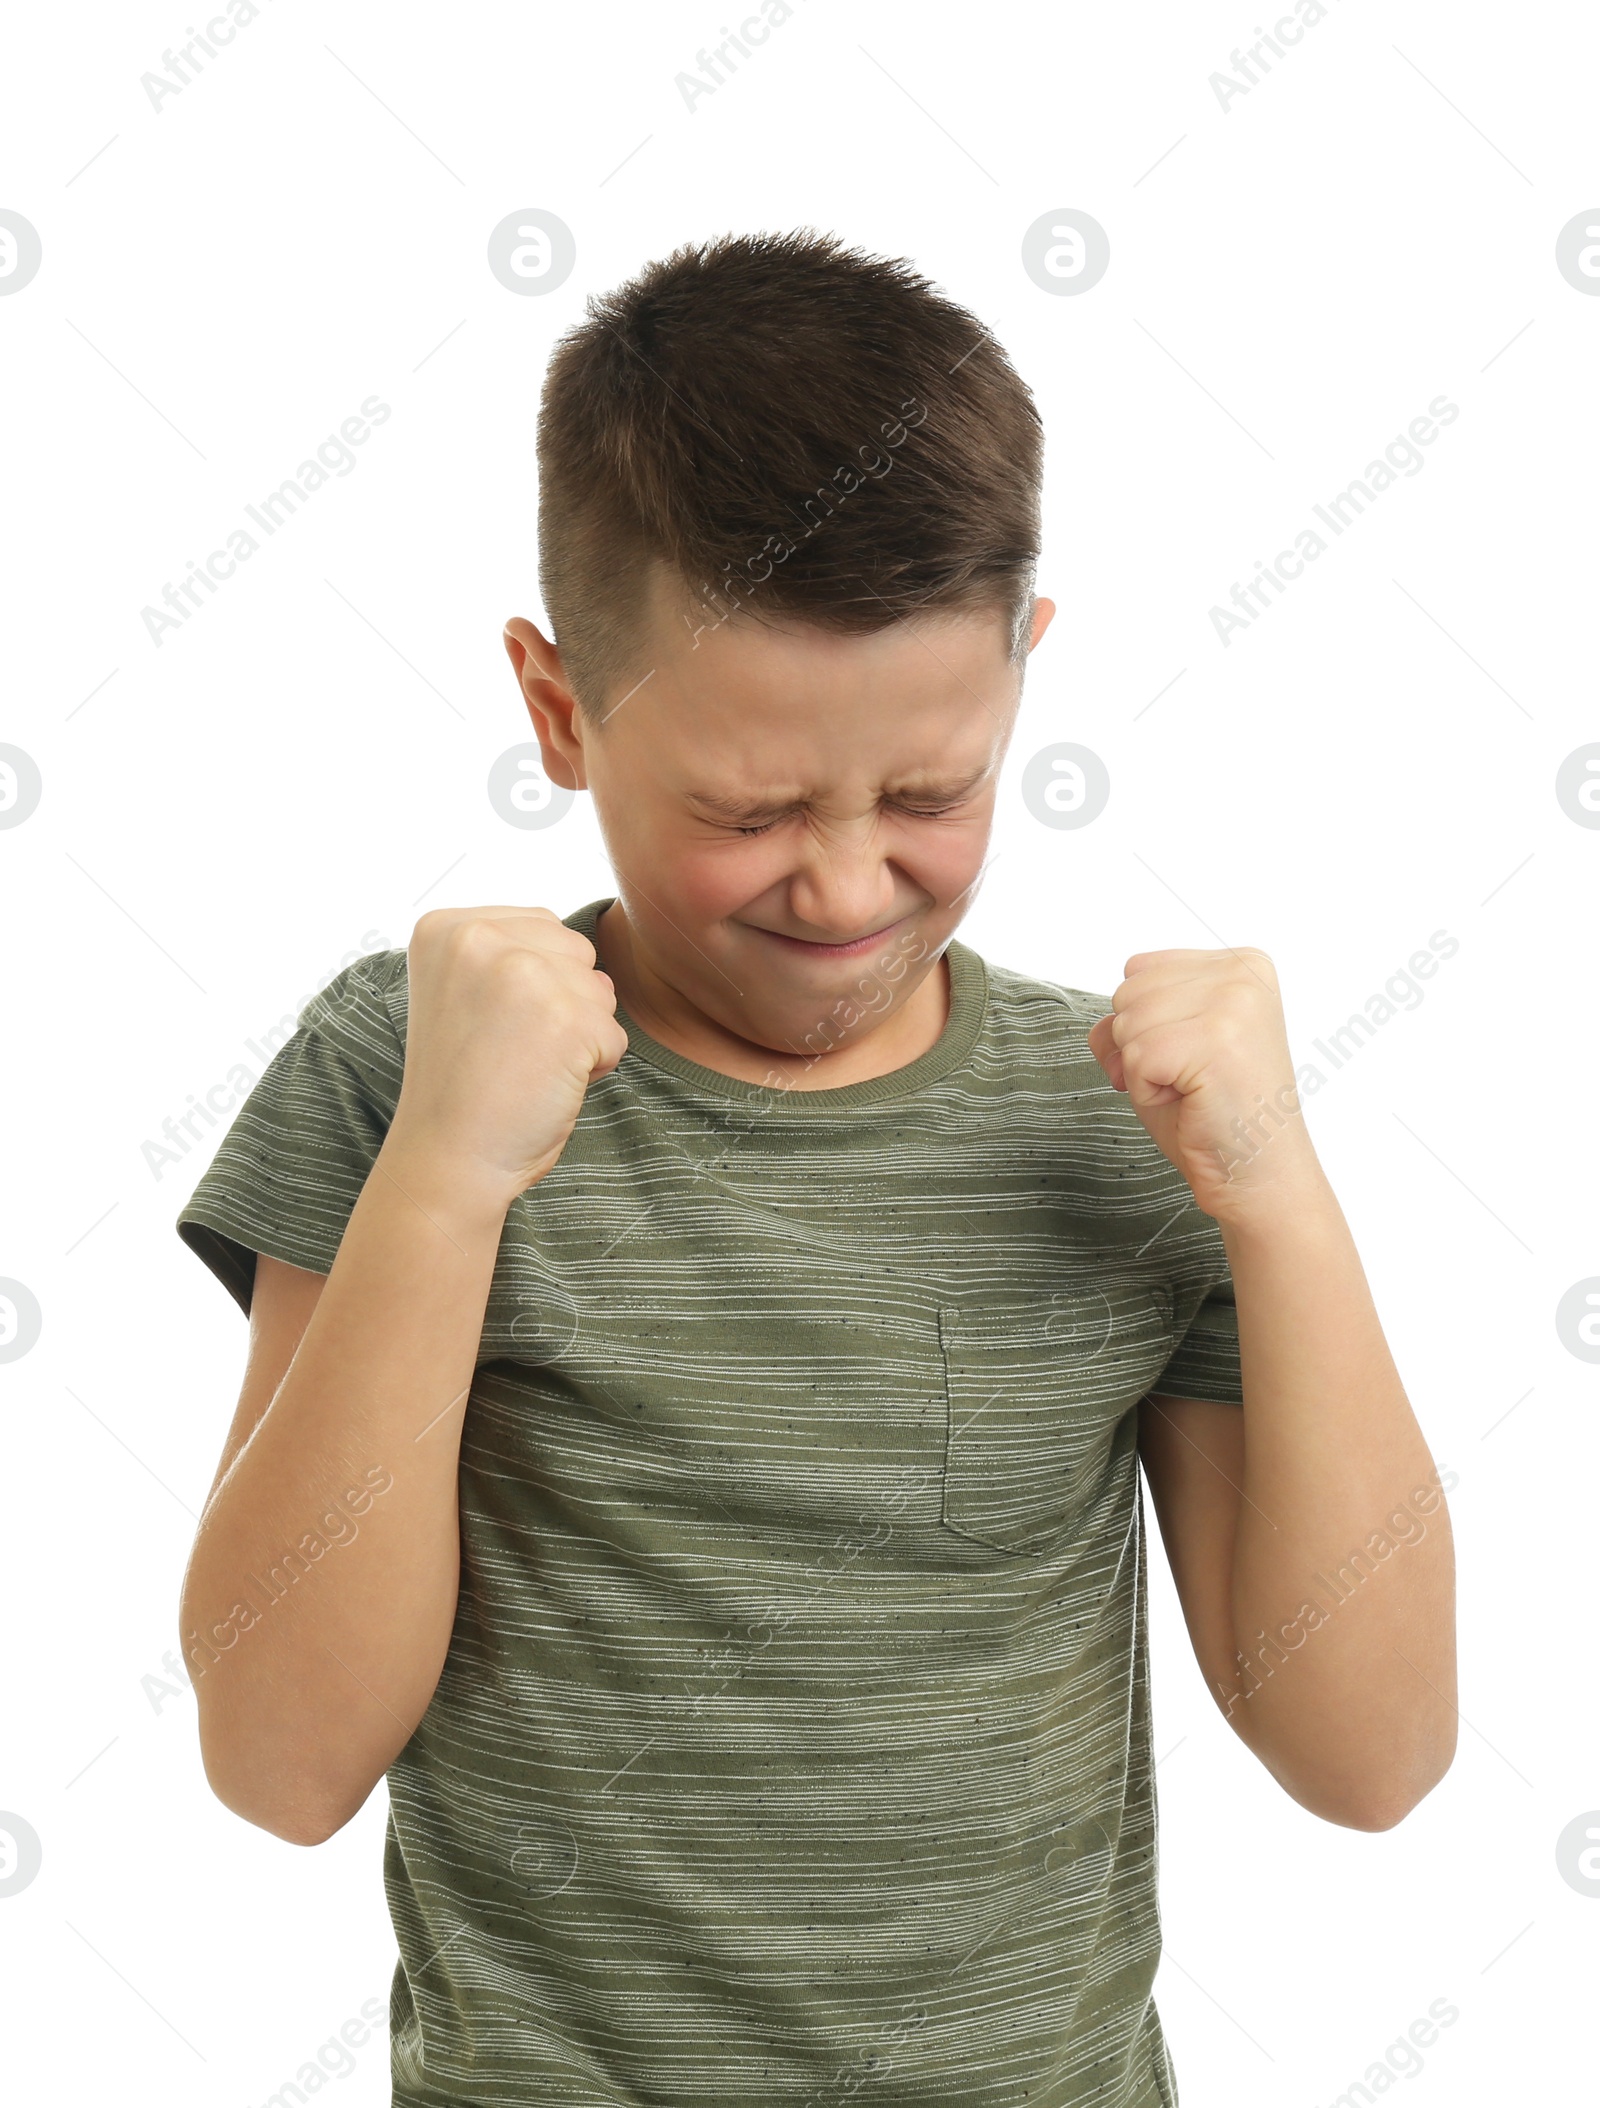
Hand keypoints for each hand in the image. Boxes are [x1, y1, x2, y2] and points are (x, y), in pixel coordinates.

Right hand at [388, 906, 628, 1201]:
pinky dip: (593, 1069)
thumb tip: (586, 957)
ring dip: (579, 1034)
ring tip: (525, 1067)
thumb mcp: (463, 991)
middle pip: (575, 952)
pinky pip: (614, 1036)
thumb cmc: (462, 1085)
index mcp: (447, 927)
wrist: (447, 1158)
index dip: (533, 986)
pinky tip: (544, 1087)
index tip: (486, 1027)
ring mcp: (523, 974)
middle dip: (562, 1003)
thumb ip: (509, 953)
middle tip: (509, 1050)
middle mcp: (479, 938)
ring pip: (599, 991)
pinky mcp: (565, 1018)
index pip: (541, 928)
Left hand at [1086, 947, 1321, 1222]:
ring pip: (1127, 1022)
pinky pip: (1134, 1057)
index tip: (1189, 1056)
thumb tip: (1103, 1029)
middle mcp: (1244, 974)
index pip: (1139, 968)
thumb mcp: (1166, 1047)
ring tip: (1192, 1089)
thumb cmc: (1214, 1114)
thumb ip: (1130, 1017)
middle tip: (1189, 1079)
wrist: (1255, 1173)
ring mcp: (1233, 1003)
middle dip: (1140, 1045)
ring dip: (1144, 1069)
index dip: (1145, 1024)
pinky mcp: (1214, 1040)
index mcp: (1242, 963)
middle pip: (1127, 991)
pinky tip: (1189, 1100)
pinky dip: (1145, 1090)